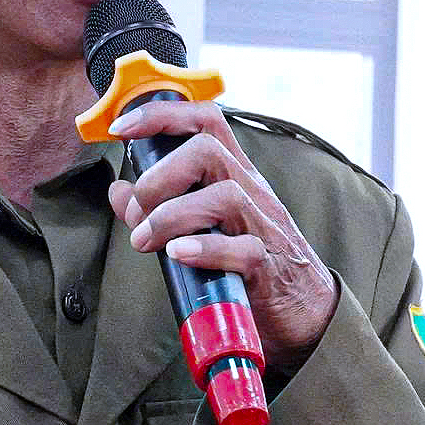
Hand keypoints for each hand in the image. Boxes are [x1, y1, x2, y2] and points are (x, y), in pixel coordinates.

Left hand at [107, 99, 337, 367]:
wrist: (305, 310)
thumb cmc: (248, 261)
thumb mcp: (205, 224)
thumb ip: (159, 205)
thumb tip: (119, 190)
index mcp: (235, 173)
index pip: (205, 121)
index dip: (161, 114)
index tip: (121, 128)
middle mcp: (251, 190)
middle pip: (208, 151)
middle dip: (159, 176)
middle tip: (136, 213)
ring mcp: (263, 225)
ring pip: (223, 196)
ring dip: (170, 216)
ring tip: (144, 242)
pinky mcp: (268, 266)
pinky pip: (241, 249)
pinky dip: (203, 249)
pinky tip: (177, 256)